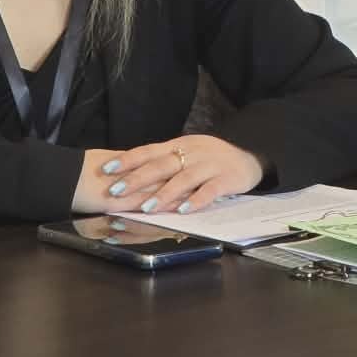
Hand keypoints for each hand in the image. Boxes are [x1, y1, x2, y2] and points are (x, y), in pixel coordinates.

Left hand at [74, 135, 264, 215]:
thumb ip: (163, 162)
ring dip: (164, 193)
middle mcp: (193, 152)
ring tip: (147, 208)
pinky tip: (183, 211)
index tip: (106, 169)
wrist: (250, 158)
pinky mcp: (227, 179)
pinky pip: (210, 190)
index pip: (149, 150)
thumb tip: (128, 175)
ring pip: (184, 178)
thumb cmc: (211, 159)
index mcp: (179, 145)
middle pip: (162, 164)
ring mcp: (211, 165)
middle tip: (116, 191)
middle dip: (137, 178)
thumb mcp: (187, 153)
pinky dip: (196, 200)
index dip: (128, 159)